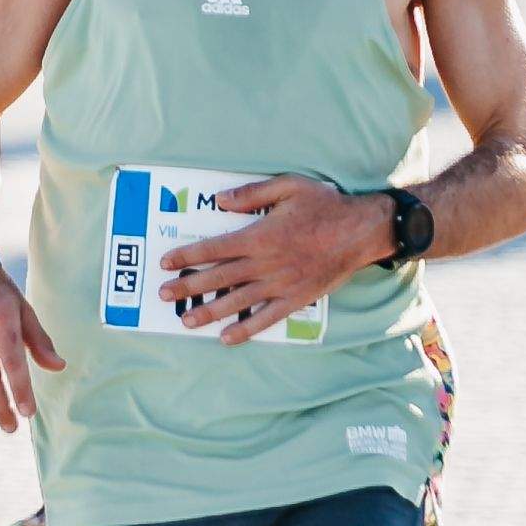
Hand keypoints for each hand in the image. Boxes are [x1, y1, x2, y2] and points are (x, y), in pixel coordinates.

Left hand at [159, 177, 390, 344]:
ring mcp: (281, 284)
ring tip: (186, 320)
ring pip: (237, 301)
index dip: (188, 256)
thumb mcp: (289, 186)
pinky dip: (246, 328)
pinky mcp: (296, 299)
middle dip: (188, 286)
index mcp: (260, 236)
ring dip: (209, 311)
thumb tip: (220, 200)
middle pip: (219, 277)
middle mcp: (266, 263)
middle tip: (163, 294)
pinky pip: (267, 318)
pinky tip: (227, 338)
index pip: (214, 248)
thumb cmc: (325, 205)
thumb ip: (252, 194)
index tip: (166, 262)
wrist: (361, 231)